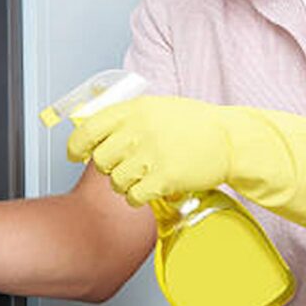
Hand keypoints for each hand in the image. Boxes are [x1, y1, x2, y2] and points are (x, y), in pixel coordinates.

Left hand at [66, 97, 305, 226]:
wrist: (230, 140)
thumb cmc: (195, 124)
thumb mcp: (158, 108)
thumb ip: (127, 117)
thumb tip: (93, 126)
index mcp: (134, 110)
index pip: (89, 129)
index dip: (76, 146)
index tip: (75, 154)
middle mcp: (138, 130)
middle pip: (101, 160)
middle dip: (108, 168)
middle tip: (123, 168)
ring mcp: (151, 155)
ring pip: (116, 181)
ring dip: (124, 185)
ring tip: (141, 178)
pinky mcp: (163, 178)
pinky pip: (134, 196)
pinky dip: (138, 198)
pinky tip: (148, 191)